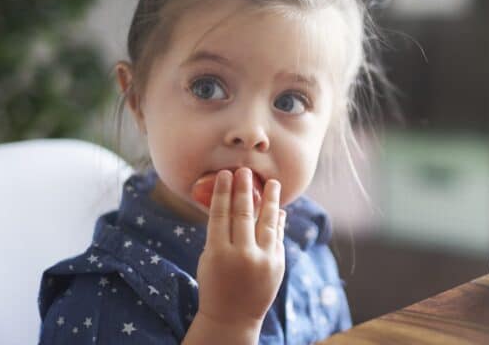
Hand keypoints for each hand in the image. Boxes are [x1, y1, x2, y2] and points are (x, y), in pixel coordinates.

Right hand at [195, 168, 285, 325]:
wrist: (232, 317)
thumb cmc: (215, 284)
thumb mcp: (209, 259)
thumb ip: (220, 234)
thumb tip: (233, 204)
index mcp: (218, 253)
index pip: (220, 215)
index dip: (223, 192)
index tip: (225, 174)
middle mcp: (242, 255)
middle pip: (243, 214)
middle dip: (244, 190)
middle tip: (245, 170)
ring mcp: (263, 260)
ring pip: (268, 222)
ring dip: (270, 200)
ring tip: (273, 183)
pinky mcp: (277, 265)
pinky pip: (278, 236)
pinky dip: (278, 222)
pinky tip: (278, 209)